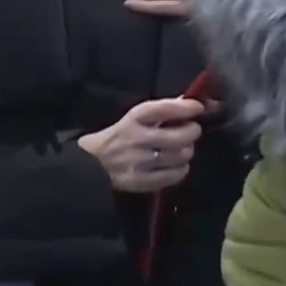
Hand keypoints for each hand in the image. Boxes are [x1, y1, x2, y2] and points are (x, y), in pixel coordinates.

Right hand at [78, 98, 204, 192]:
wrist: (88, 165)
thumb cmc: (117, 137)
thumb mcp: (133, 119)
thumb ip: (160, 112)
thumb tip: (191, 103)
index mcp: (132, 120)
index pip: (162, 109)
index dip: (184, 108)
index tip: (197, 108)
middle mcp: (136, 139)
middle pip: (179, 136)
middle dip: (192, 132)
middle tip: (191, 131)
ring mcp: (139, 162)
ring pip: (180, 156)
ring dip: (187, 151)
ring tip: (182, 149)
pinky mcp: (141, 181)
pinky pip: (174, 175)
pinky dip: (181, 169)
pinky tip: (176, 165)